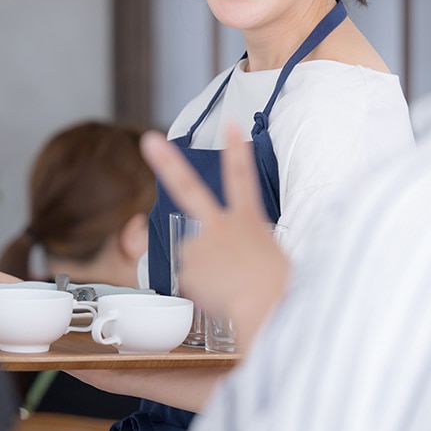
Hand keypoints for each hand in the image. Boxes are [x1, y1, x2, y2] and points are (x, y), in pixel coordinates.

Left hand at [139, 129, 289, 352]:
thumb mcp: (273, 259)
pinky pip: (188, 282)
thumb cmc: (281, 291)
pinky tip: (219, 298)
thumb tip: (233, 265)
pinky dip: (201, 292)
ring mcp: (200, 244)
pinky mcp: (186, 266)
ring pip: (191, 259)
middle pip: (188, 189)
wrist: (269, 305)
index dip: (235, 151)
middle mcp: (221, 226)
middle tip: (149, 140)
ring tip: (231, 289)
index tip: (230, 124)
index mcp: (250, 221)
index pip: (242, 179)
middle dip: (167, 162)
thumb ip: (248, 251)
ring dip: (205, 275)